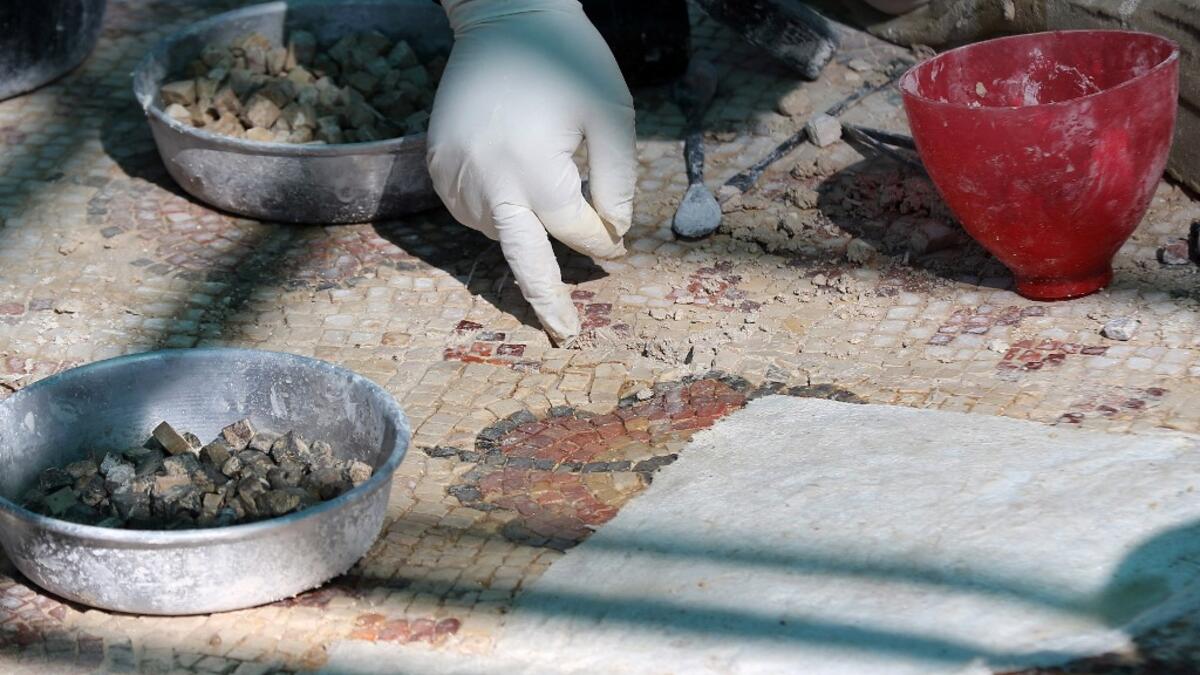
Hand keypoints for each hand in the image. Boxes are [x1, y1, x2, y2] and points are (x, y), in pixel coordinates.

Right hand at [427, 0, 636, 343]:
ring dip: (528, 235)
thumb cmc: (566, 59)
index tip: (620, 248)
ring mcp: (455, 175)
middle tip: (565, 335)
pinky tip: (513, 192)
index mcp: (534, 169)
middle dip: (546, 300)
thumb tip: (612, 233)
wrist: (500, 13)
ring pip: (500, 232)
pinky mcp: (438, 165)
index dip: (603, 241)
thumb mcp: (611, 113)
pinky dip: (498, 214)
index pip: (575, 229)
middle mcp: (488, 180)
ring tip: (543, 208)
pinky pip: (471, 210)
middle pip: (523, 258)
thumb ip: (616, 179)